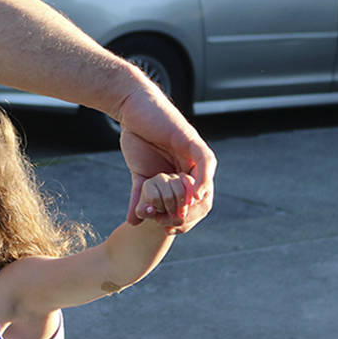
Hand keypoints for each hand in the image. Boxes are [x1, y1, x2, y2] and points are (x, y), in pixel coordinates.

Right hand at [115, 86, 215, 233]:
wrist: (131, 108)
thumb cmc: (136, 135)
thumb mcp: (139, 173)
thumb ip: (140, 195)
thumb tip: (133, 221)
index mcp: (182, 171)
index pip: (191, 199)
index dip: (184, 216)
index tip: (170, 230)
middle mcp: (192, 163)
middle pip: (203, 193)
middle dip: (193, 212)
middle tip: (179, 226)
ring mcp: (194, 151)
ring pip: (206, 180)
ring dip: (200, 199)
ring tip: (189, 214)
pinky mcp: (191, 139)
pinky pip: (205, 161)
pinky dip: (203, 178)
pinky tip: (196, 193)